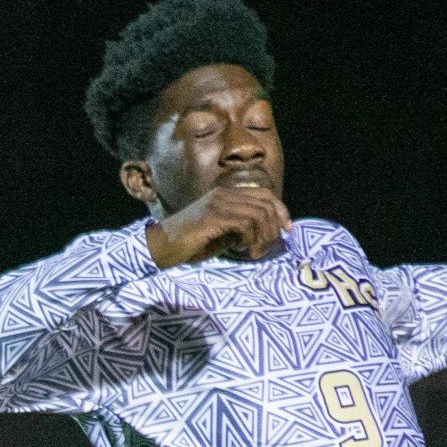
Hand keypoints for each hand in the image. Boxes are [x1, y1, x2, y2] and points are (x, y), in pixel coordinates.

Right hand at [146, 180, 291, 267]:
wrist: (159, 247)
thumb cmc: (188, 245)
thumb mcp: (220, 233)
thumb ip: (240, 228)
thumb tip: (266, 234)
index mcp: (225, 194)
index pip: (265, 194)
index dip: (281, 211)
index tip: (287, 230)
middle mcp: (223, 194)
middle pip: (266, 204)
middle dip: (274, 229)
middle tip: (267, 248)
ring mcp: (218, 204)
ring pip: (259, 214)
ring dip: (263, 237)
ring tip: (255, 252)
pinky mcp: (213, 217)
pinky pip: (245, 224)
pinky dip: (250, 239)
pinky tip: (242, 251)